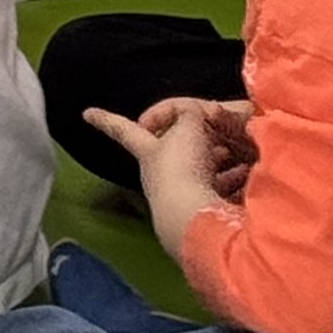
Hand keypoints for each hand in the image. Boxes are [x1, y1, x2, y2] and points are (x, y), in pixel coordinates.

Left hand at [84, 95, 250, 249]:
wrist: (196, 220)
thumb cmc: (182, 168)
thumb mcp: (187, 127)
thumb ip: (190, 114)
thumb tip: (194, 112)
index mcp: (147, 151)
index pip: (124, 129)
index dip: (107, 119)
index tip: (86, 113)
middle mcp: (158, 175)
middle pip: (170, 151)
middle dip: (190, 140)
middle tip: (210, 132)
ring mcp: (179, 195)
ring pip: (199, 170)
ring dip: (216, 161)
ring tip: (232, 153)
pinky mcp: (201, 212)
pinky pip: (217, 190)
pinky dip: (231, 181)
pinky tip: (246, 177)